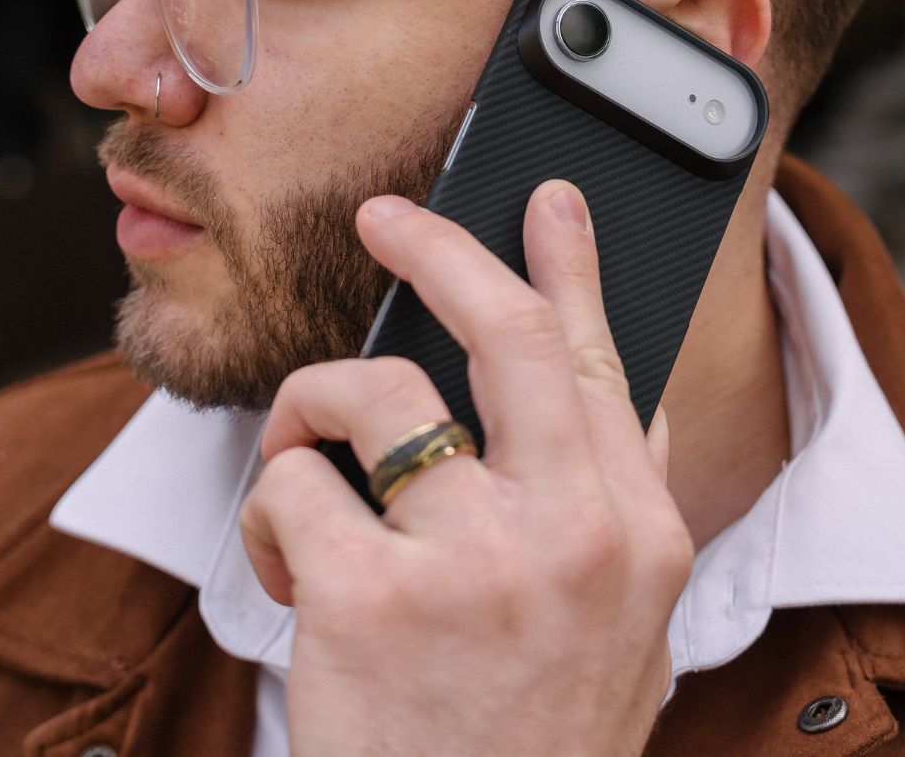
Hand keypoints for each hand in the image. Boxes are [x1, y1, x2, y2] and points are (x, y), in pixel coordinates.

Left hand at [239, 181, 693, 756]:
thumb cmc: (525, 739)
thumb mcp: (618, 631)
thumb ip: (612, 509)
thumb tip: (615, 395)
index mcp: (636, 535)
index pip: (604, 362)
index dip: (570, 267)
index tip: (546, 201)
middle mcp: (573, 535)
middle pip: (504, 331)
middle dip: (438, 247)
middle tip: (387, 217)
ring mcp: (475, 562)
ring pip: (368, 391)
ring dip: (312, 413)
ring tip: (306, 474)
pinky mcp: (372, 596)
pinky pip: (291, 479)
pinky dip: (268, 516)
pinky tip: (290, 575)